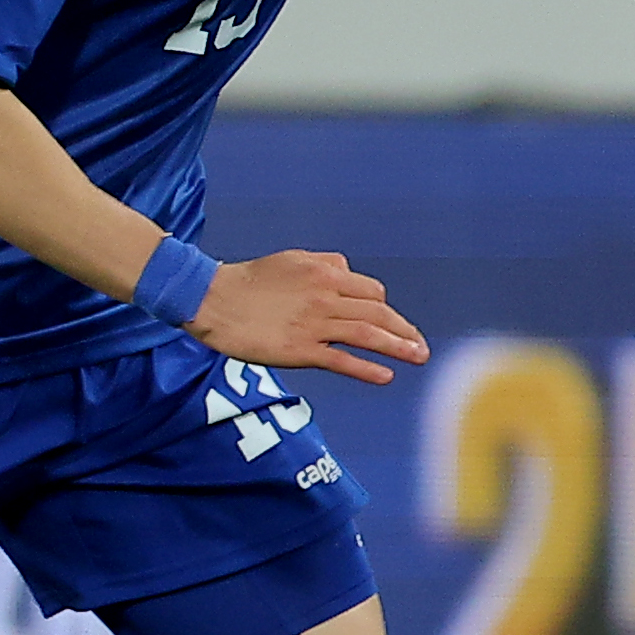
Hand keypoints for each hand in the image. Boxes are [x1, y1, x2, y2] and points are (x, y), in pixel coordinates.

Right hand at [190, 251, 429, 385]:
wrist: (214, 299)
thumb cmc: (250, 280)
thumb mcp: (293, 259)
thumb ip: (325, 263)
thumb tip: (349, 271)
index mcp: (325, 273)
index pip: (371, 292)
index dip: (385, 308)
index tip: (392, 324)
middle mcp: (326, 297)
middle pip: (378, 313)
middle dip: (404, 330)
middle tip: (421, 348)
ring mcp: (315, 325)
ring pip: (367, 335)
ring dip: (398, 347)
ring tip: (418, 358)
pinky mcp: (300, 350)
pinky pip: (342, 360)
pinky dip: (367, 368)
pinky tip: (386, 376)